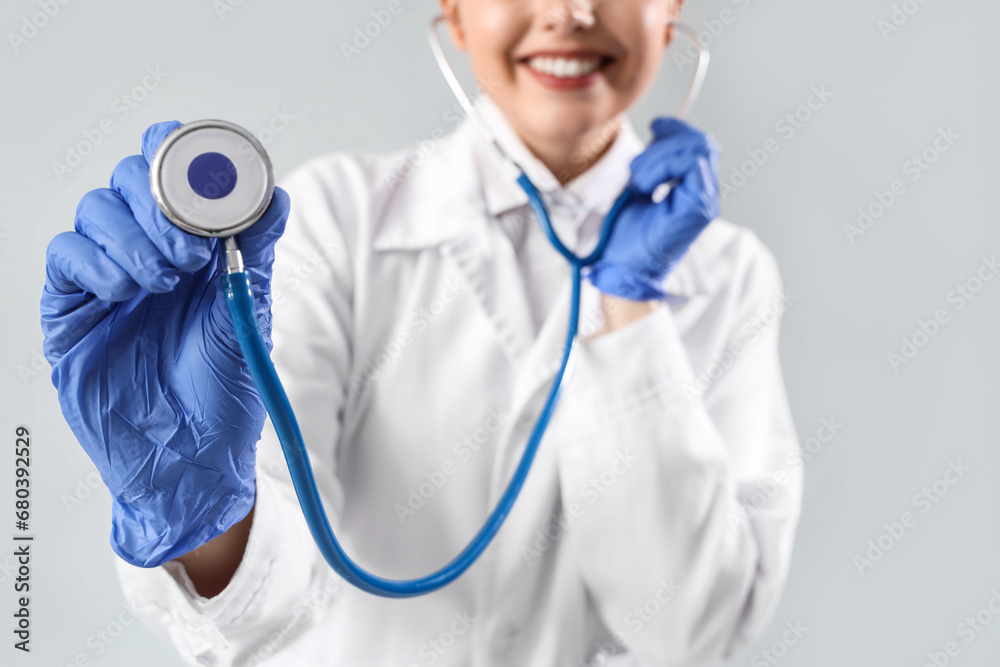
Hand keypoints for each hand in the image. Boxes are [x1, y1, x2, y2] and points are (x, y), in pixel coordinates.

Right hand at [40, 121, 290, 567]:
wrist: (192, 458)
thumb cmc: (224, 391)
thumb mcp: (248, 315)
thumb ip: (255, 253)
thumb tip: (275, 197)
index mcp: (195, 244)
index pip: (174, 173)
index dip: (181, 156)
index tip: (204, 175)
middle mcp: (149, 251)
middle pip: (130, 180)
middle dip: (160, 204)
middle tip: (189, 251)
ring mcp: (108, 277)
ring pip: (96, 211)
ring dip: (132, 236)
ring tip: (165, 281)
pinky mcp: (71, 308)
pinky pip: (65, 257)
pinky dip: (95, 262)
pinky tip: (125, 291)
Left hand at [586, 117, 719, 300]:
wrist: (621, 267)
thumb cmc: (626, 235)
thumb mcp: (638, 187)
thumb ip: (655, 163)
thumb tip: (660, 130)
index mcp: (692, 186)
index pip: (699, 143)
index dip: (676, 129)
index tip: (654, 126)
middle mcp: (705, 192)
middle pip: (700, 142)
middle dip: (664, 143)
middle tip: (637, 168)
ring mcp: (705, 200)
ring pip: (696, 149)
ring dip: (658, 157)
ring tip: (638, 182)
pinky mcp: (699, 208)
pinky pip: (691, 165)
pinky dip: (661, 167)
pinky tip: (645, 187)